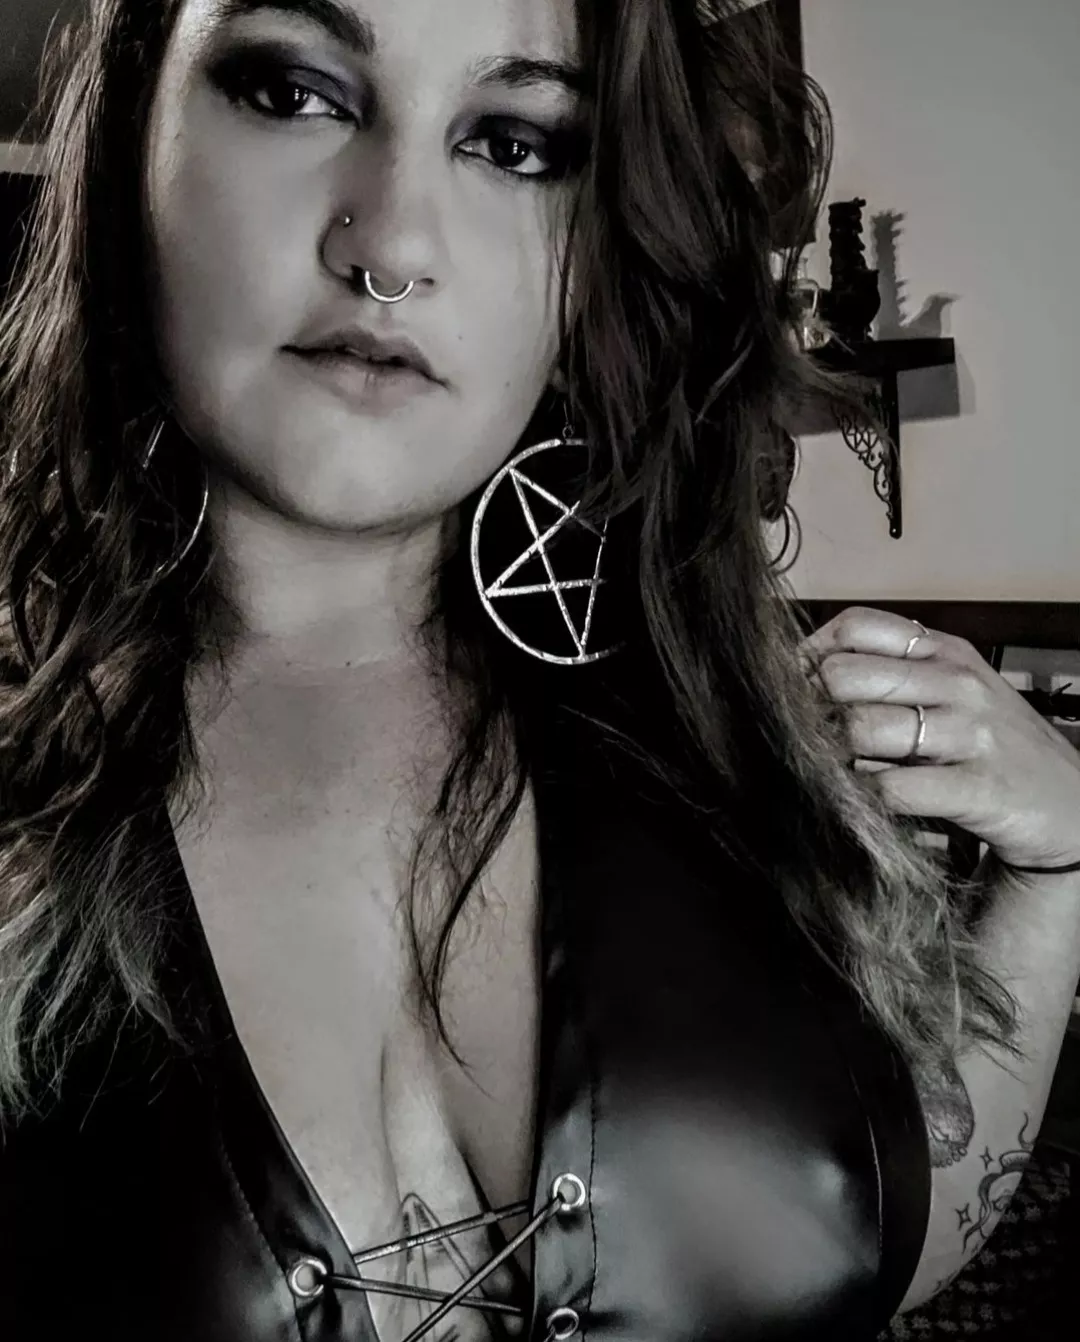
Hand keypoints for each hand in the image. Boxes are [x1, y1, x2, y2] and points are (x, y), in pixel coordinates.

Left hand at [798, 607, 1079, 870]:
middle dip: (814, 711)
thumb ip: (891, 676)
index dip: (809, 654)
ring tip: (838, 773)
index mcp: (944, 651)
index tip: (793, 687)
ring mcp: (970, 733)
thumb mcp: (951, 692)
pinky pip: (892, 788)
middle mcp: (957, 682)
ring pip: (861, 730)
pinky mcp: (977, 787)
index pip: (856, 625)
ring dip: (835, 757)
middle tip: (810, 739)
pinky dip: (865, 798)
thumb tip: (804, 675)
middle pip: (844, 675)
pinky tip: (868, 803)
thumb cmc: (992, 747)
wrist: (1071, 808)